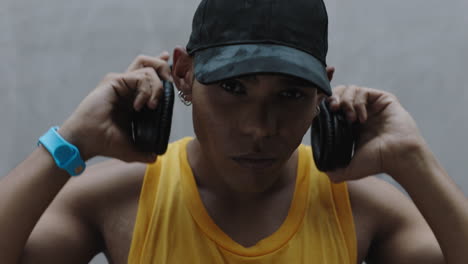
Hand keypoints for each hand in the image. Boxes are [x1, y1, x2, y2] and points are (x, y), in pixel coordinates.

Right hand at [58, 52, 172, 162]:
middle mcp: (126, 88)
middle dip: (164, 69)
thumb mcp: (130, 149)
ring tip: (152, 106)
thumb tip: (155, 157)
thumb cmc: (103, 144)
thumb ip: (144, 152)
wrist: (85, 142)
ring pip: (148, 68)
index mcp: (131, 98)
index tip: (171, 70)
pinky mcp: (114, 81)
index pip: (148, 76)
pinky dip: (146, 90)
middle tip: (170, 85)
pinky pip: (140, 77)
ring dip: (156, 87)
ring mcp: (120, 83)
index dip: (161, 70)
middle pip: (149, 64)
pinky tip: (141, 106)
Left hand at [325, 85, 427, 181]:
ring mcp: (371, 105)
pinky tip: (362, 118)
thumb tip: (324, 172)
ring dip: (345, 100)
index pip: (332, 107)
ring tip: (350, 118)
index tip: (320, 113)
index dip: (324, 106)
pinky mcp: (382, 99)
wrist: (398, 157)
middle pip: (339, 93)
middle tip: (333, 109)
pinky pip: (363, 92)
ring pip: (349, 89)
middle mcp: (360, 112)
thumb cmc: (378, 162)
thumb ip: (335, 172)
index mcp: (351, 125)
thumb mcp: (350, 169)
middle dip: (332, 98)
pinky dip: (358, 102)